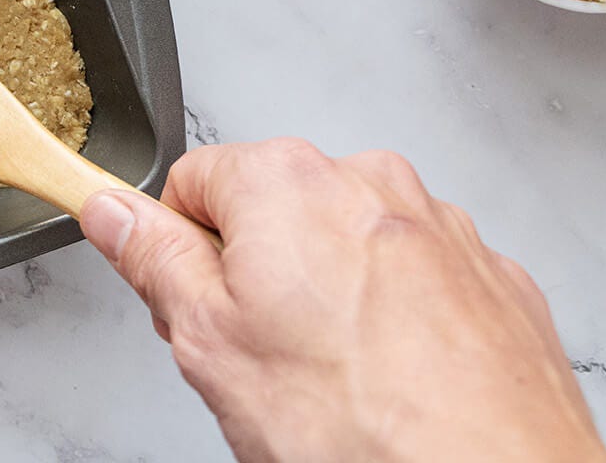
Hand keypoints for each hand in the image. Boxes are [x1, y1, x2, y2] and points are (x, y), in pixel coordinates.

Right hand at [80, 138, 605, 462]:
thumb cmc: (361, 425)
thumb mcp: (208, 341)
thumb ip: (152, 259)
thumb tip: (111, 210)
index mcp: (286, 180)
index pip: (192, 181)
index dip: (179, 251)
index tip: (193, 306)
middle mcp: (371, 182)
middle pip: (275, 209)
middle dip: (257, 274)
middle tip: (261, 359)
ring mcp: (443, 229)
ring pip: (350, 246)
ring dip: (331, 296)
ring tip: (335, 380)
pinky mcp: (494, 279)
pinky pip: (418, 281)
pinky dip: (398, 320)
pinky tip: (393, 381)